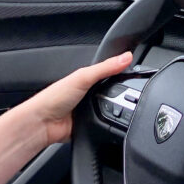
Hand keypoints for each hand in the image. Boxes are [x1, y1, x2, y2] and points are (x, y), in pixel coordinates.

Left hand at [17, 51, 133, 146]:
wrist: (43, 123)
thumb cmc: (54, 97)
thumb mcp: (83, 77)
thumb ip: (105, 68)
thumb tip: (126, 56)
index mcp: (86, 79)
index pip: (109, 73)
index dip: (123, 71)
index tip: (140, 70)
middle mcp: (88, 94)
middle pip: (112, 92)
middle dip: (120, 94)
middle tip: (131, 93)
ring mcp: (89, 111)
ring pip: (111, 110)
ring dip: (113, 111)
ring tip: (118, 109)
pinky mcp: (90, 127)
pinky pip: (105, 125)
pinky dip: (107, 124)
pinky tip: (108, 122)